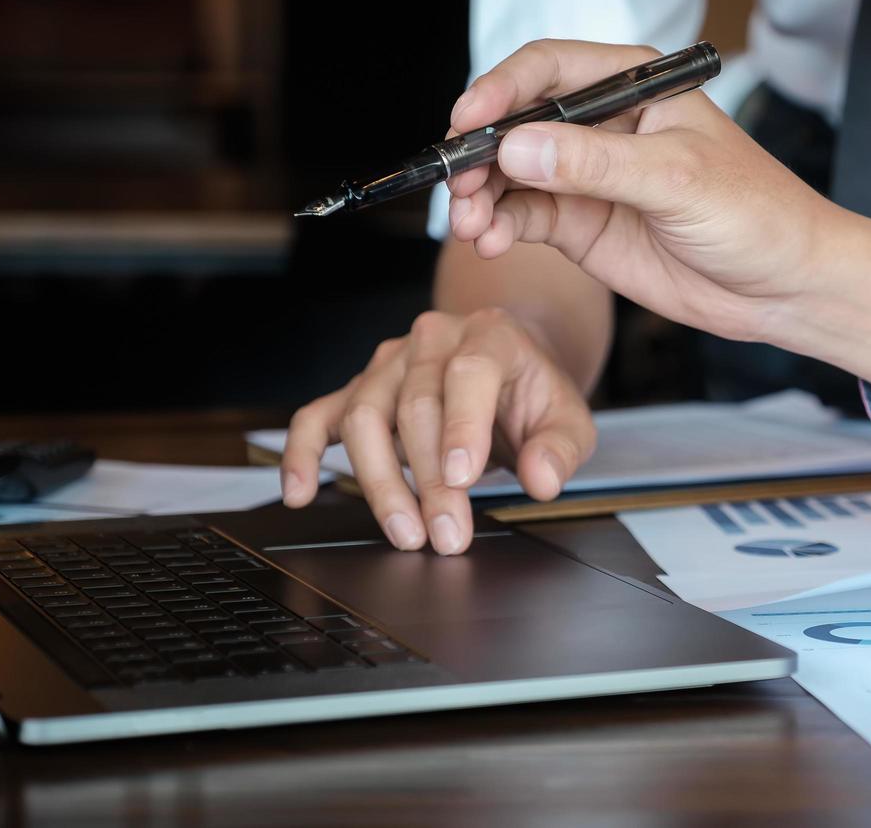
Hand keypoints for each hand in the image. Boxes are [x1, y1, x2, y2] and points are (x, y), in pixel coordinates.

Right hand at [280, 309, 595, 554]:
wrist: (510, 368)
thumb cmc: (534, 395)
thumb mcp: (570, 420)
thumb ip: (561, 449)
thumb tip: (541, 479)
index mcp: (490, 335)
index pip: (469, 372)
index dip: (462, 426)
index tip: (462, 478)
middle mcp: (433, 339)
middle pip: (415, 405)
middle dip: (428, 479)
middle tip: (446, 535)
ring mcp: (389, 363)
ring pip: (364, 415)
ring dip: (380, 482)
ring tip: (407, 533)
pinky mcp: (359, 389)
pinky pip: (317, 416)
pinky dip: (302, 453)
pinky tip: (300, 491)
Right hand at [446, 39, 841, 343]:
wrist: (783, 285)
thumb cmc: (756, 213)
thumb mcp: (678, 180)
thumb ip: (597, 164)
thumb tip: (520, 147)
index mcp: (634, 87)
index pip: (549, 69)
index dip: (500, 90)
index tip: (469, 122)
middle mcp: (603, 125)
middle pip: (517, 122)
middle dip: (480, 151)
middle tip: (460, 184)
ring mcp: (587, 176)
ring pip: (511, 173)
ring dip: (482, 194)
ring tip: (471, 223)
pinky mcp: (582, 224)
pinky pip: (523, 217)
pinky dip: (499, 226)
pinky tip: (492, 241)